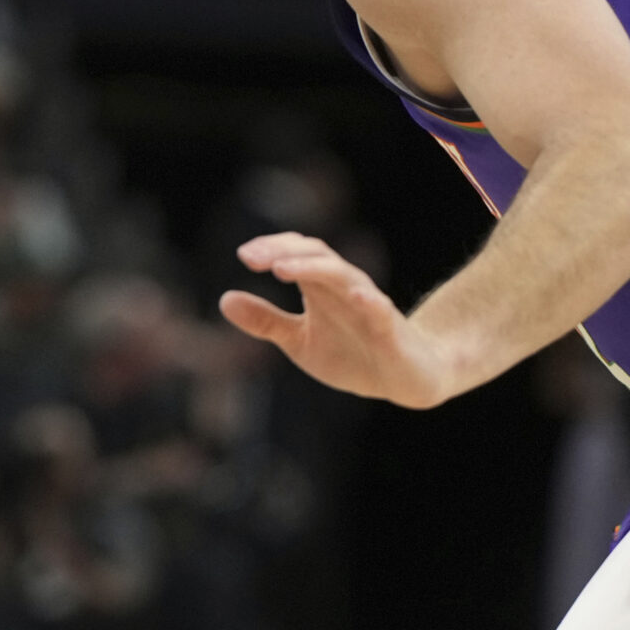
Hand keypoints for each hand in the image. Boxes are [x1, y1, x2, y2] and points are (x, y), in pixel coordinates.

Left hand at [219, 233, 454, 408]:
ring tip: (283, 269)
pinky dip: (370, 302)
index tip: (244, 256)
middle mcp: (345, 289)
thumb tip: (224, 299)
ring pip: (344, 277)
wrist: (405, 380)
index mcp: (321, 289)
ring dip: (314, 269)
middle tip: (251, 257)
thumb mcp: (298, 341)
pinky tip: (358, 297)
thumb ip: (265, 321)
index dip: (272, 249)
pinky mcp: (391, 331)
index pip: (295, 254)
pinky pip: (382, 311)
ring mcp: (370, 307)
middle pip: (316, 255)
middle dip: (284, 252)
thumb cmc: (352, 355)